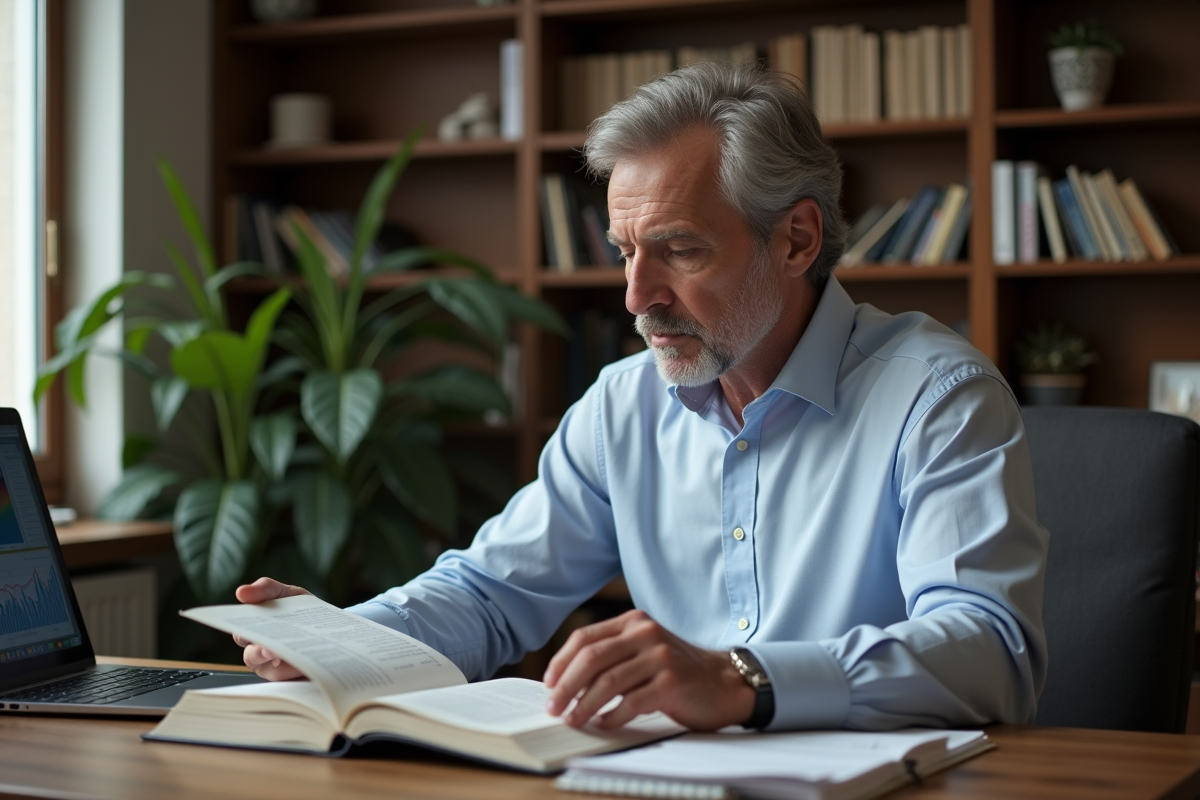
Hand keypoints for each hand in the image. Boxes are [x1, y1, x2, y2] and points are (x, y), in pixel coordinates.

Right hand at [231, 577, 310, 680]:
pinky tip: (306, 664)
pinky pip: (291, 680)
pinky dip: (297, 672)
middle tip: (269, 648)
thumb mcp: (286, 593)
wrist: (330, 625)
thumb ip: (266, 589)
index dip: (240, 632)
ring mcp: (275, 669)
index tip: (245, 626)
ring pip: (270, 671)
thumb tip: (241, 592)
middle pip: (251, 657)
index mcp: (254, 631)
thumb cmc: (300, 608)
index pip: (240, 633)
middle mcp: (259, 653)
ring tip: (290, 656)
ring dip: (280, 665)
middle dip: (259, 652)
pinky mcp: (293, 679)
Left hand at [542, 609, 754, 730]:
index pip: (585, 638)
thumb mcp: (644, 650)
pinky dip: (613, 716)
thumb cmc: (676, 671)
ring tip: (573, 720)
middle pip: (592, 658)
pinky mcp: (672, 683)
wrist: (725, 682)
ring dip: (584, 705)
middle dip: (566, 685)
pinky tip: (604, 724)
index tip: (548, 683)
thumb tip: (565, 682)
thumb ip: (613, 656)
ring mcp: (660, 657)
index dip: (561, 662)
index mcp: (634, 622)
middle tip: (553, 707)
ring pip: (608, 682)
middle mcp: (646, 633)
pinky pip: (632, 702)